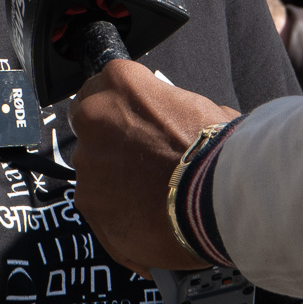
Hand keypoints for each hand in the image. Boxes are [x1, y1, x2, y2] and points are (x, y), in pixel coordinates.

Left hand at [70, 59, 238, 272]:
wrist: (215, 200)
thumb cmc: (215, 149)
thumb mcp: (201, 109)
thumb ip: (174, 109)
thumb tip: (180, 119)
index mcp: (119, 84)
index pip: (102, 86)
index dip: (119, 107)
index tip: (133, 122)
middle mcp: (93, 118)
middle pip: (89, 126)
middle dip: (108, 140)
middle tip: (139, 159)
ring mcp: (87, 163)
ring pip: (91, 169)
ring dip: (112, 178)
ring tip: (148, 196)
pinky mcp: (89, 204)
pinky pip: (98, 206)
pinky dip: (116, 213)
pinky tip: (144, 219)